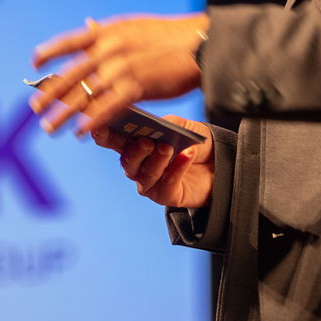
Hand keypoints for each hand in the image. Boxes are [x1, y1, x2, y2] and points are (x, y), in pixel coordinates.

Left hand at [29, 13, 206, 134]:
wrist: (200, 44)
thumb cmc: (171, 37)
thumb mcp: (134, 27)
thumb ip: (110, 33)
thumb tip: (89, 27)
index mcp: (109, 31)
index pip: (71, 41)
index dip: (50, 52)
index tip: (34, 64)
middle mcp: (110, 47)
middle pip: (72, 73)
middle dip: (52, 92)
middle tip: (35, 107)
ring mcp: (121, 66)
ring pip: (85, 93)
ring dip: (64, 112)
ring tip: (49, 126)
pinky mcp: (137, 85)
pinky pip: (107, 106)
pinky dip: (92, 120)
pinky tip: (80, 131)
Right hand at [92, 116, 212, 208]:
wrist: (221, 162)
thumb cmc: (196, 142)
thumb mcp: (182, 126)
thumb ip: (165, 124)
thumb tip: (154, 126)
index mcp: (135, 144)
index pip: (113, 140)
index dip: (103, 135)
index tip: (99, 129)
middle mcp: (138, 165)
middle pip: (127, 161)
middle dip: (135, 151)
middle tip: (148, 141)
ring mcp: (150, 182)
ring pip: (145, 175)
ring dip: (157, 160)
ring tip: (169, 148)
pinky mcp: (166, 196)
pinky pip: (166, 184)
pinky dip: (176, 168)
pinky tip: (186, 156)